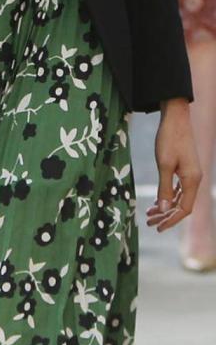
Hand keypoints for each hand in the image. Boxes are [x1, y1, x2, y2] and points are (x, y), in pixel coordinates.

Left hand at [147, 98, 200, 232]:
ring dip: (166, 207)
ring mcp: (191, 173)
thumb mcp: (164, 165)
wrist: (175, 117)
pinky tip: (159, 200)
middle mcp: (195, 179)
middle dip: (167, 216)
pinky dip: (169, 196)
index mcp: (192, 180)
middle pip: (183, 205)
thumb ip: (164, 188)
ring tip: (150, 213)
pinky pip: (179, 188)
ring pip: (180, 197)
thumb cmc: (169, 139)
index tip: (157, 227)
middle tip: (149, 222)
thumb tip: (165, 211)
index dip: (171, 220)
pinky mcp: (186, 168)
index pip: (185, 209)